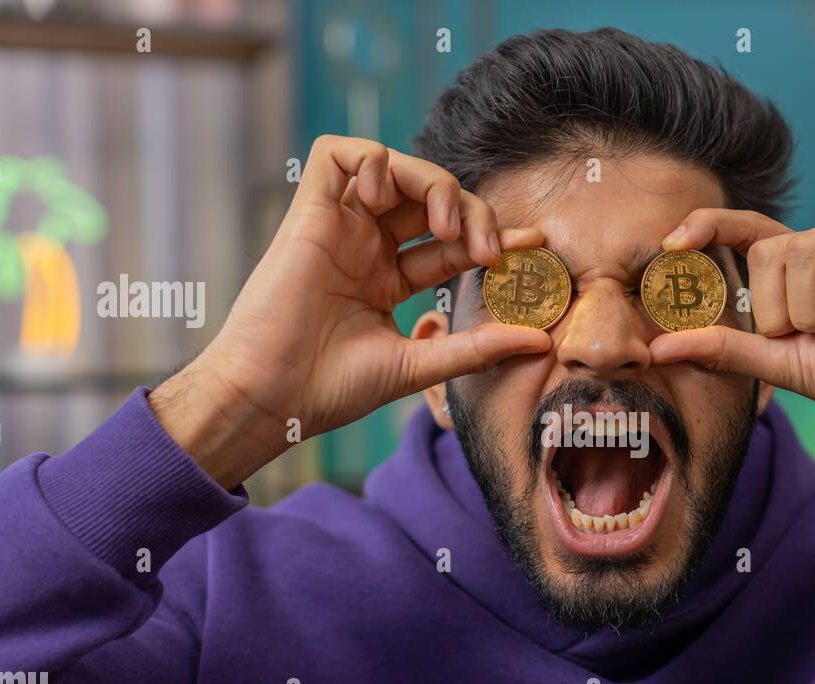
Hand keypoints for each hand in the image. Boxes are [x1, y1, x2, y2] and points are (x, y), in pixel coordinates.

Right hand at [152, 135, 550, 485]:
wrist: (273, 398)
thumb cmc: (332, 389)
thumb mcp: (419, 365)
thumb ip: (477, 348)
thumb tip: (542, 341)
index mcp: (386, 280)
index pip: (452, 244)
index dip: (494, 236)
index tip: (535, 244)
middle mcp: (364, 247)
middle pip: (431, 199)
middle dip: (471, 211)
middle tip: (488, 251)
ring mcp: (337, 228)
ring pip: (395, 168)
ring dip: (434, 184)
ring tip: (444, 227)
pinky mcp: (307, 212)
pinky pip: (339, 153)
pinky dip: (374, 159)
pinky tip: (387, 197)